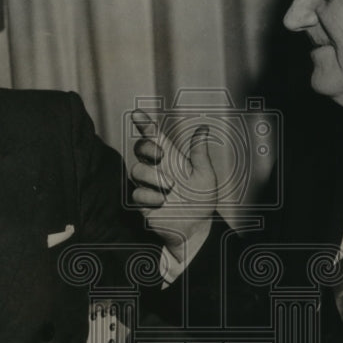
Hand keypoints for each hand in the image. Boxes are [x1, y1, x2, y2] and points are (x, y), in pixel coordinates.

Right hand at [129, 109, 216, 257]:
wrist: (196, 228)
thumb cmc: (202, 201)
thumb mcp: (205, 175)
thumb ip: (200, 153)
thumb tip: (203, 128)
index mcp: (171, 158)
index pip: (154, 137)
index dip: (145, 125)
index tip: (137, 114)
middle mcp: (157, 168)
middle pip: (140, 148)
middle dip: (147, 147)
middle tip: (160, 155)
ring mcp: (148, 185)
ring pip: (137, 170)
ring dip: (154, 177)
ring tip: (170, 188)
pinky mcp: (142, 202)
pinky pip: (137, 193)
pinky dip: (150, 196)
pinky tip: (162, 202)